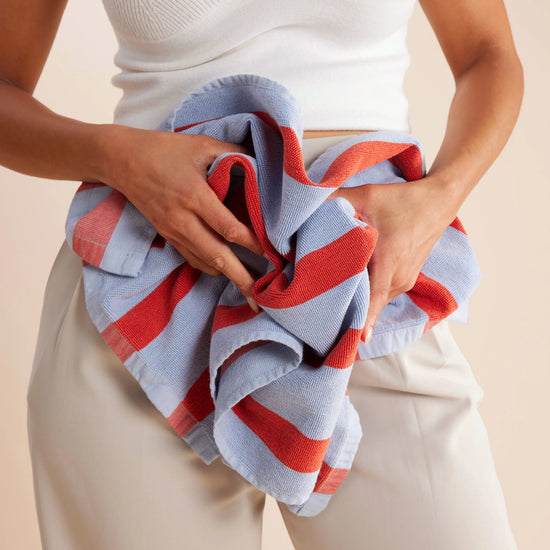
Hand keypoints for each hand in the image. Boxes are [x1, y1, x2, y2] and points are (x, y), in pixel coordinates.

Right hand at [101, 125, 264, 301]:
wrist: (120, 160)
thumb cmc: (162, 150)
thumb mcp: (200, 145)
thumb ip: (232, 153)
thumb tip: (258, 160)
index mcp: (194, 196)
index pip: (229, 228)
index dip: (252, 243)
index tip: (271, 253)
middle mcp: (184, 220)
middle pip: (218, 257)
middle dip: (241, 278)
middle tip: (259, 297)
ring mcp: (173, 231)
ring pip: (205, 262)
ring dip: (227, 276)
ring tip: (247, 289)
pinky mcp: (167, 235)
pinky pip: (192, 258)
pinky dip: (210, 267)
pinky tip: (224, 271)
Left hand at [330, 177, 457, 340]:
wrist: (438, 202)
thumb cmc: (403, 200)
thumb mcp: (365, 195)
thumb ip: (334, 200)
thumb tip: (305, 207)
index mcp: (390, 260)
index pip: (375, 296)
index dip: (364, 318)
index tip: (356, 339)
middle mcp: (399, 277)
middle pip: (370, 303)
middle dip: (348, 311)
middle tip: (321, 320)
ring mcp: (405, 281)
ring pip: (376, 300)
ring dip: (358, 302)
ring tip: (330, 304)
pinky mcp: (406, 279)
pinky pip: (383, 294)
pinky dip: (368, 295)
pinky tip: (351, 291)